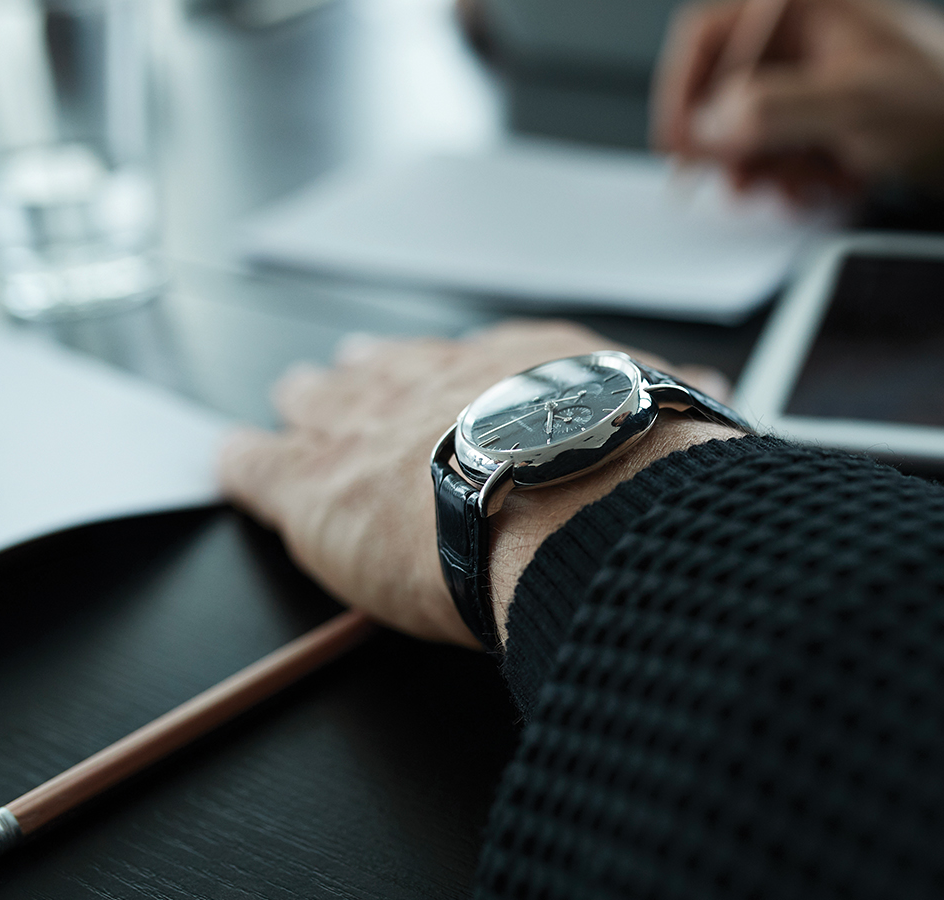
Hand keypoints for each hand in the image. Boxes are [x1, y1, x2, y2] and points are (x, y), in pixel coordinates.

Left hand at [218, 321, 740, 648]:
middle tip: (346, 372)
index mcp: (512, 365)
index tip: (436, 372)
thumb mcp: (664, 410)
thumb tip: (711, 389)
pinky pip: (256, 464)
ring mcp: (367, 424)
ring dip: (304, 404)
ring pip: (315, 400)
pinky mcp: (314, 485)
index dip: (446, 370)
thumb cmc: (622, 458)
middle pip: (383, 366)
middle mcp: (433, 378)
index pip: (469, 361)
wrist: (579, 495)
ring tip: (291, 401)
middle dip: (366, 374)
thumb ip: (675, 395)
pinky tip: (231, 461)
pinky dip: (242, 463)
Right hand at [651, 0, 943, 198]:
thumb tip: (715, 123)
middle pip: (720, 91)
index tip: (679, 144)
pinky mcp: (808, 113)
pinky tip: (824, 183)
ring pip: (744, 130)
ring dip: (767, 169)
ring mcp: (798, 76)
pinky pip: (774, 149)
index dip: (682, 93)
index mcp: (792, 3)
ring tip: (803, 184)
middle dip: (734, 145)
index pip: (705, 37)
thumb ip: (778, 109)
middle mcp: (789, 34)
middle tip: (744, 181)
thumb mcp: (855, 100)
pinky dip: (791, 175)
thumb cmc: (938, 90)